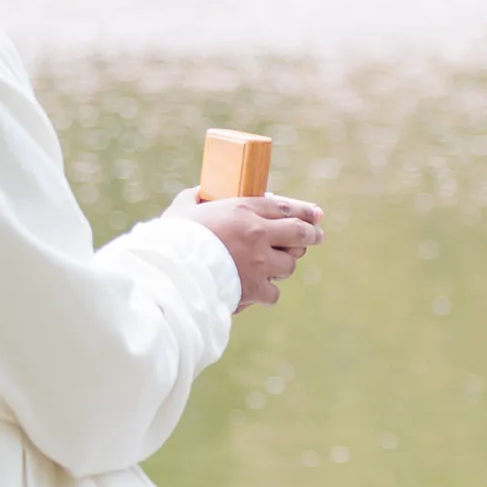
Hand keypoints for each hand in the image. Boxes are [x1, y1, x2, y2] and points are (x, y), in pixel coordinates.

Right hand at [176, 191, 325, 309]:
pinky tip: (259, 291)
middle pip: (300, 234)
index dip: (306, 211)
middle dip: (312, 236)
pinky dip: (267, 293)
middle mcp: (258, 234)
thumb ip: (196, 197)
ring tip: (276, 266)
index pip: (286, 207)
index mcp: (243, 209)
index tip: (317, 214)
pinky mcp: (253, 289)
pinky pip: (273, 293)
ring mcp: (259, 263)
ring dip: (284, 265)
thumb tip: (200, 193)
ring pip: (289, 265)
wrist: (169, 273)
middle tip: (316, 237)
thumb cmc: (172, 238)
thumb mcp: (183, 207)